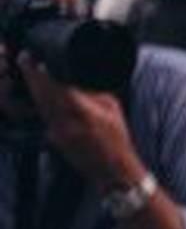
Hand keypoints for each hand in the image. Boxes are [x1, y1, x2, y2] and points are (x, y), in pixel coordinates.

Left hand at [18, 55, 144, 187]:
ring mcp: (55, 131)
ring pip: (37, 104)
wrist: (112, 170)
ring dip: (32, 87)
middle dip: (30, 75)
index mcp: (82, 111)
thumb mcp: (112, 108)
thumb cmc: (117, 139)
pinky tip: (42, 93)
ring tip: (31, 73)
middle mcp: (64, 122)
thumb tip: (75, 78)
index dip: (39, 71)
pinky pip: (43, 115)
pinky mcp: (53, 138)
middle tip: (25, 59)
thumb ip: (92, 92)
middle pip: (39, 93)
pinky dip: (39, 101)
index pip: (53, 86)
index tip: (33, 58)